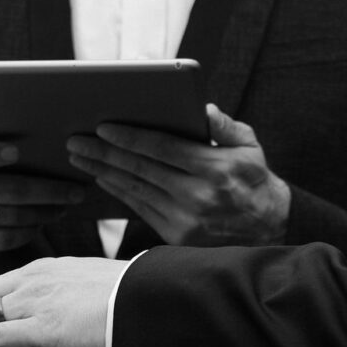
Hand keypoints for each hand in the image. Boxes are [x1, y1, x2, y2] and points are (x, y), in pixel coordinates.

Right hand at [0, 132, 87, 257]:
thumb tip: (48, 143)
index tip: (16, 152)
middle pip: (5, 191)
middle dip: (47, 191)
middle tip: (75, 192)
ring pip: (8, 218)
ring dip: (42, 214)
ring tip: (62, 208)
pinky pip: (2, 240)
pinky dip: (28, 232)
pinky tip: (41, 223)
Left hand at [65, 104, 291, 247]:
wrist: (270, 231)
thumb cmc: (255, 181)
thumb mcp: (250, 146)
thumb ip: (225, 125)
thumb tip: (201, 109)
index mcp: (214, 168)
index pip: (161, 148)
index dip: (129, 137)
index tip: (102, 128)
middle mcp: (197, 196)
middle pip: (140, 169)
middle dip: (103, 154)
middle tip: (75, 141)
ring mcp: (185, 220)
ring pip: (135, 190)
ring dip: (103, 172)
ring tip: (81, 158)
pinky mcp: (178, 237)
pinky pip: (140, 209)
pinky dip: (119, 192)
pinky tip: (103, 178)